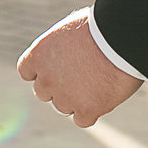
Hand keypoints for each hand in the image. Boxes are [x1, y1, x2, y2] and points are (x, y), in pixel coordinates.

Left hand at [17, 10, 142, 126]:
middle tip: (81, 75)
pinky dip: (91, 112)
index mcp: (38, 55)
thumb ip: (58, 49)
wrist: (120, 39)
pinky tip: (103, 97)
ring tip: (98, 81)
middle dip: (59, 87)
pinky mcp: (86, 110)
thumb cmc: (100, 27)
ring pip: (64, 107)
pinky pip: (82, 120)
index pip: (27, 72)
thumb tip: (62, 58)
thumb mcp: (69, 31)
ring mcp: (65, 97)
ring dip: (76, 99)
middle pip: (44, 92)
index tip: (56, 68)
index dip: (42, 71)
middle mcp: (46, 79)